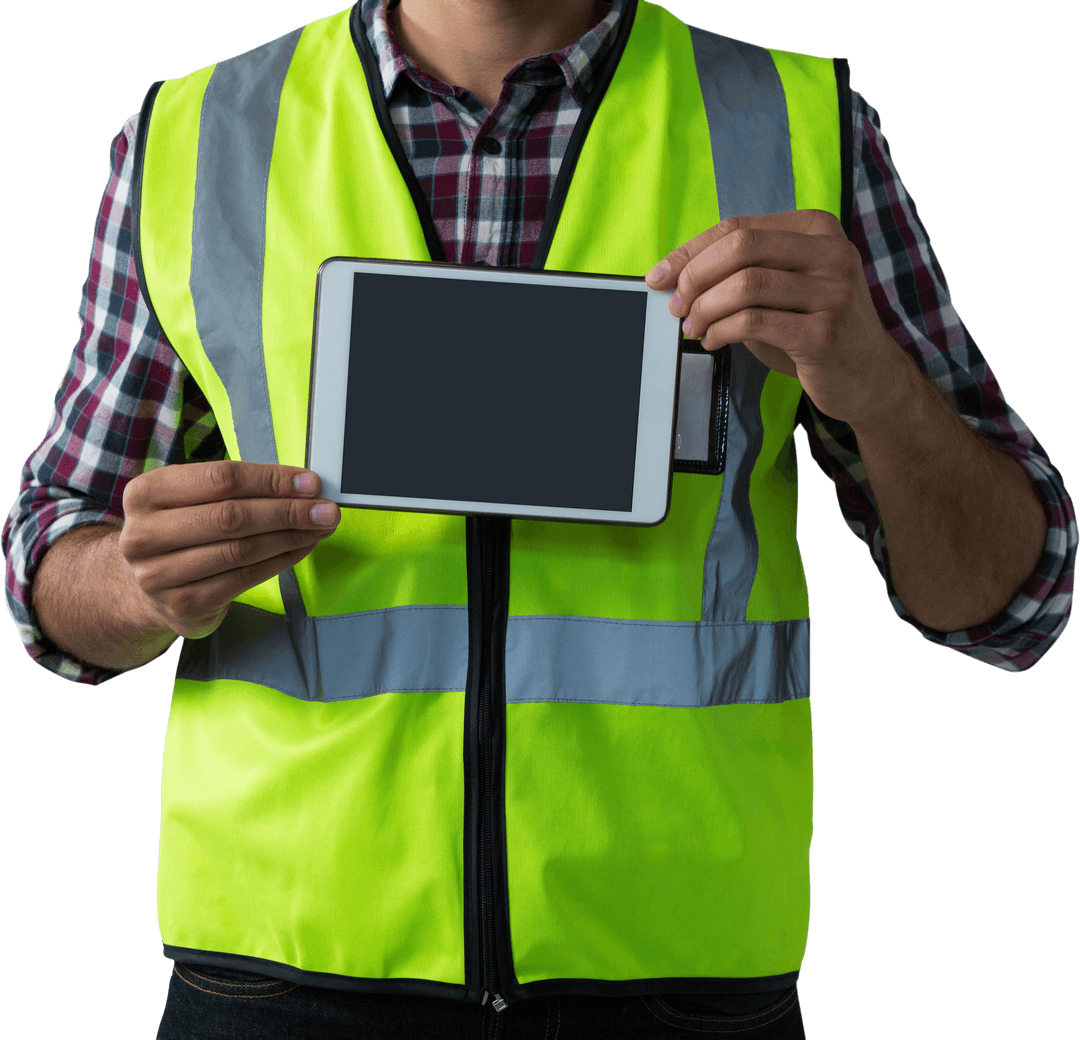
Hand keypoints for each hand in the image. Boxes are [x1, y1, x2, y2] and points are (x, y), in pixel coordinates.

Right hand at [118, 460, 339, 639]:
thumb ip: (237, 488)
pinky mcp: (183, 605)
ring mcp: (159, 574)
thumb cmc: (183, 531)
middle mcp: (143, 534)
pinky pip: (244, 578)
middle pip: (232, 516)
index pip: (221, 478)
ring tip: (320, 528)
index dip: (271, 480)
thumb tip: (303, 486)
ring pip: (241, 550)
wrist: (147, 587)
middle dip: (288, 511)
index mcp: (146, 493)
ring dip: (290, 537)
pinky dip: (280, 561)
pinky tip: (300, 549)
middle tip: (325, 510)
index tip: (310, 483)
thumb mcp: (193, 499)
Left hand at [646, 210, 909, 425]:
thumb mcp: (780, 290)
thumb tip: (674, 276)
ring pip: (745, 284)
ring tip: (693, 327)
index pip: (737, 227)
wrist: (867, 375)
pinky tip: (713, 341)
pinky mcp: (825, 332)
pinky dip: (721, 331)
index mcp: (816, 228)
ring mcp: (832, 291)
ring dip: (705, 308)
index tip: (659, 277)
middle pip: (740, 246)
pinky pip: (755, 322)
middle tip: (677, 306)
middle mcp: (830, 252)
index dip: (689, 252)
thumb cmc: (812, 328)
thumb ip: (739, 273)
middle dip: (695, 277)